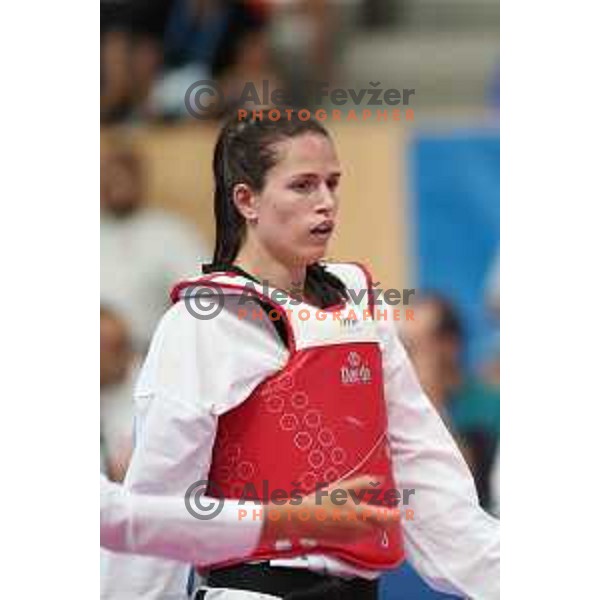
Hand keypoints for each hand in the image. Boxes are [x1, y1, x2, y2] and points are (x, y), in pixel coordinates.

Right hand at [260, 476, 399, 545]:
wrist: (302, 520)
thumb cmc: (321, 502)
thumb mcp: (343, 487)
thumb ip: (363, 483)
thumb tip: (379, 480)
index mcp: (362, 514)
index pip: (390, 518)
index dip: (397, 513)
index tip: (400, 507)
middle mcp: (361, 529)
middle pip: (383, 526)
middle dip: (384, 516)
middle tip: (381, 504)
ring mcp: (354, 537)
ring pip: (372, 530)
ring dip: (373, 522)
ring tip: (360, 508)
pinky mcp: (347, 541)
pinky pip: (361, 534)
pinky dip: (361, 526)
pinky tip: (348, 516)